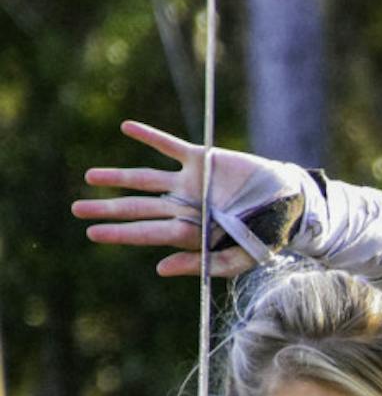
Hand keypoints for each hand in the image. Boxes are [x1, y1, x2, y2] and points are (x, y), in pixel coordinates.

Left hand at [71, 120, 311, 276]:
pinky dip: (149, 137)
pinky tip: (126, 127)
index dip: (119, 233)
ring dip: (118, 177)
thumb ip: (201, 264)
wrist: (291, 205)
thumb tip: (158, 268)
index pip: (147, 232)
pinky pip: (168, 147)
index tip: (92, 233)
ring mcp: (191, 183)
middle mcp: (185, 207)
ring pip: (146, 179)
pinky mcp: (202, 160)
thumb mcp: (240, 257)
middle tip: (77, 209)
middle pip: (138, 208)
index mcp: (191, 232)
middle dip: (108, 209)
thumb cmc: (268, 235)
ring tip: (90, 177)